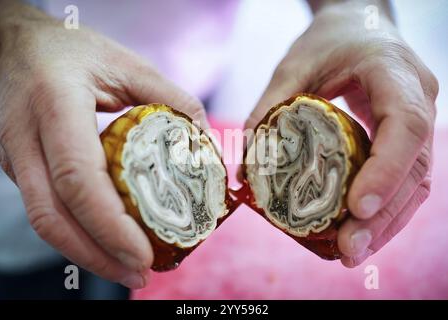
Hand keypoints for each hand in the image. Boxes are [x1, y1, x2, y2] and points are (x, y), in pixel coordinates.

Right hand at [0, 1, 206, 286]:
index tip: (142, 253)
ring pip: (44, 220)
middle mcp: (25, 138)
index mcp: (55, 106)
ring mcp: (14, 156)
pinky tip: (105, 242)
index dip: (109, 224)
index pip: (77, 178)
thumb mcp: (123, 62)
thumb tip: (203, 136)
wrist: (13, 45)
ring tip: (127, 269)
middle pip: (53, 216)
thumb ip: (168, 95)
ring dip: (85, 253)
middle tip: (140, 274)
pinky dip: (76, 233)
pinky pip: (45, 208)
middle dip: (98, 255)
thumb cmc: (69, 51)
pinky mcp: (17, 166)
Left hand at [245, 2, 437, 266]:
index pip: (404, 126)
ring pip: (416, 181)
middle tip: (349, 249)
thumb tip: (245, 168)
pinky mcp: (408, 138)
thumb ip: (270, 108)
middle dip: (383, 214)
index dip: (385, 170)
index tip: (356, 208)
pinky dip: (386, 211)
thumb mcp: (294, 66)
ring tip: (352, 253)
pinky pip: (406, 180)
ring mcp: (419, 120)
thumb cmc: (328, 41)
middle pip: (415, 166)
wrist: (357, 24)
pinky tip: (361, 234)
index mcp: (394, 74)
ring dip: (387, 223)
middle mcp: (419, 100)